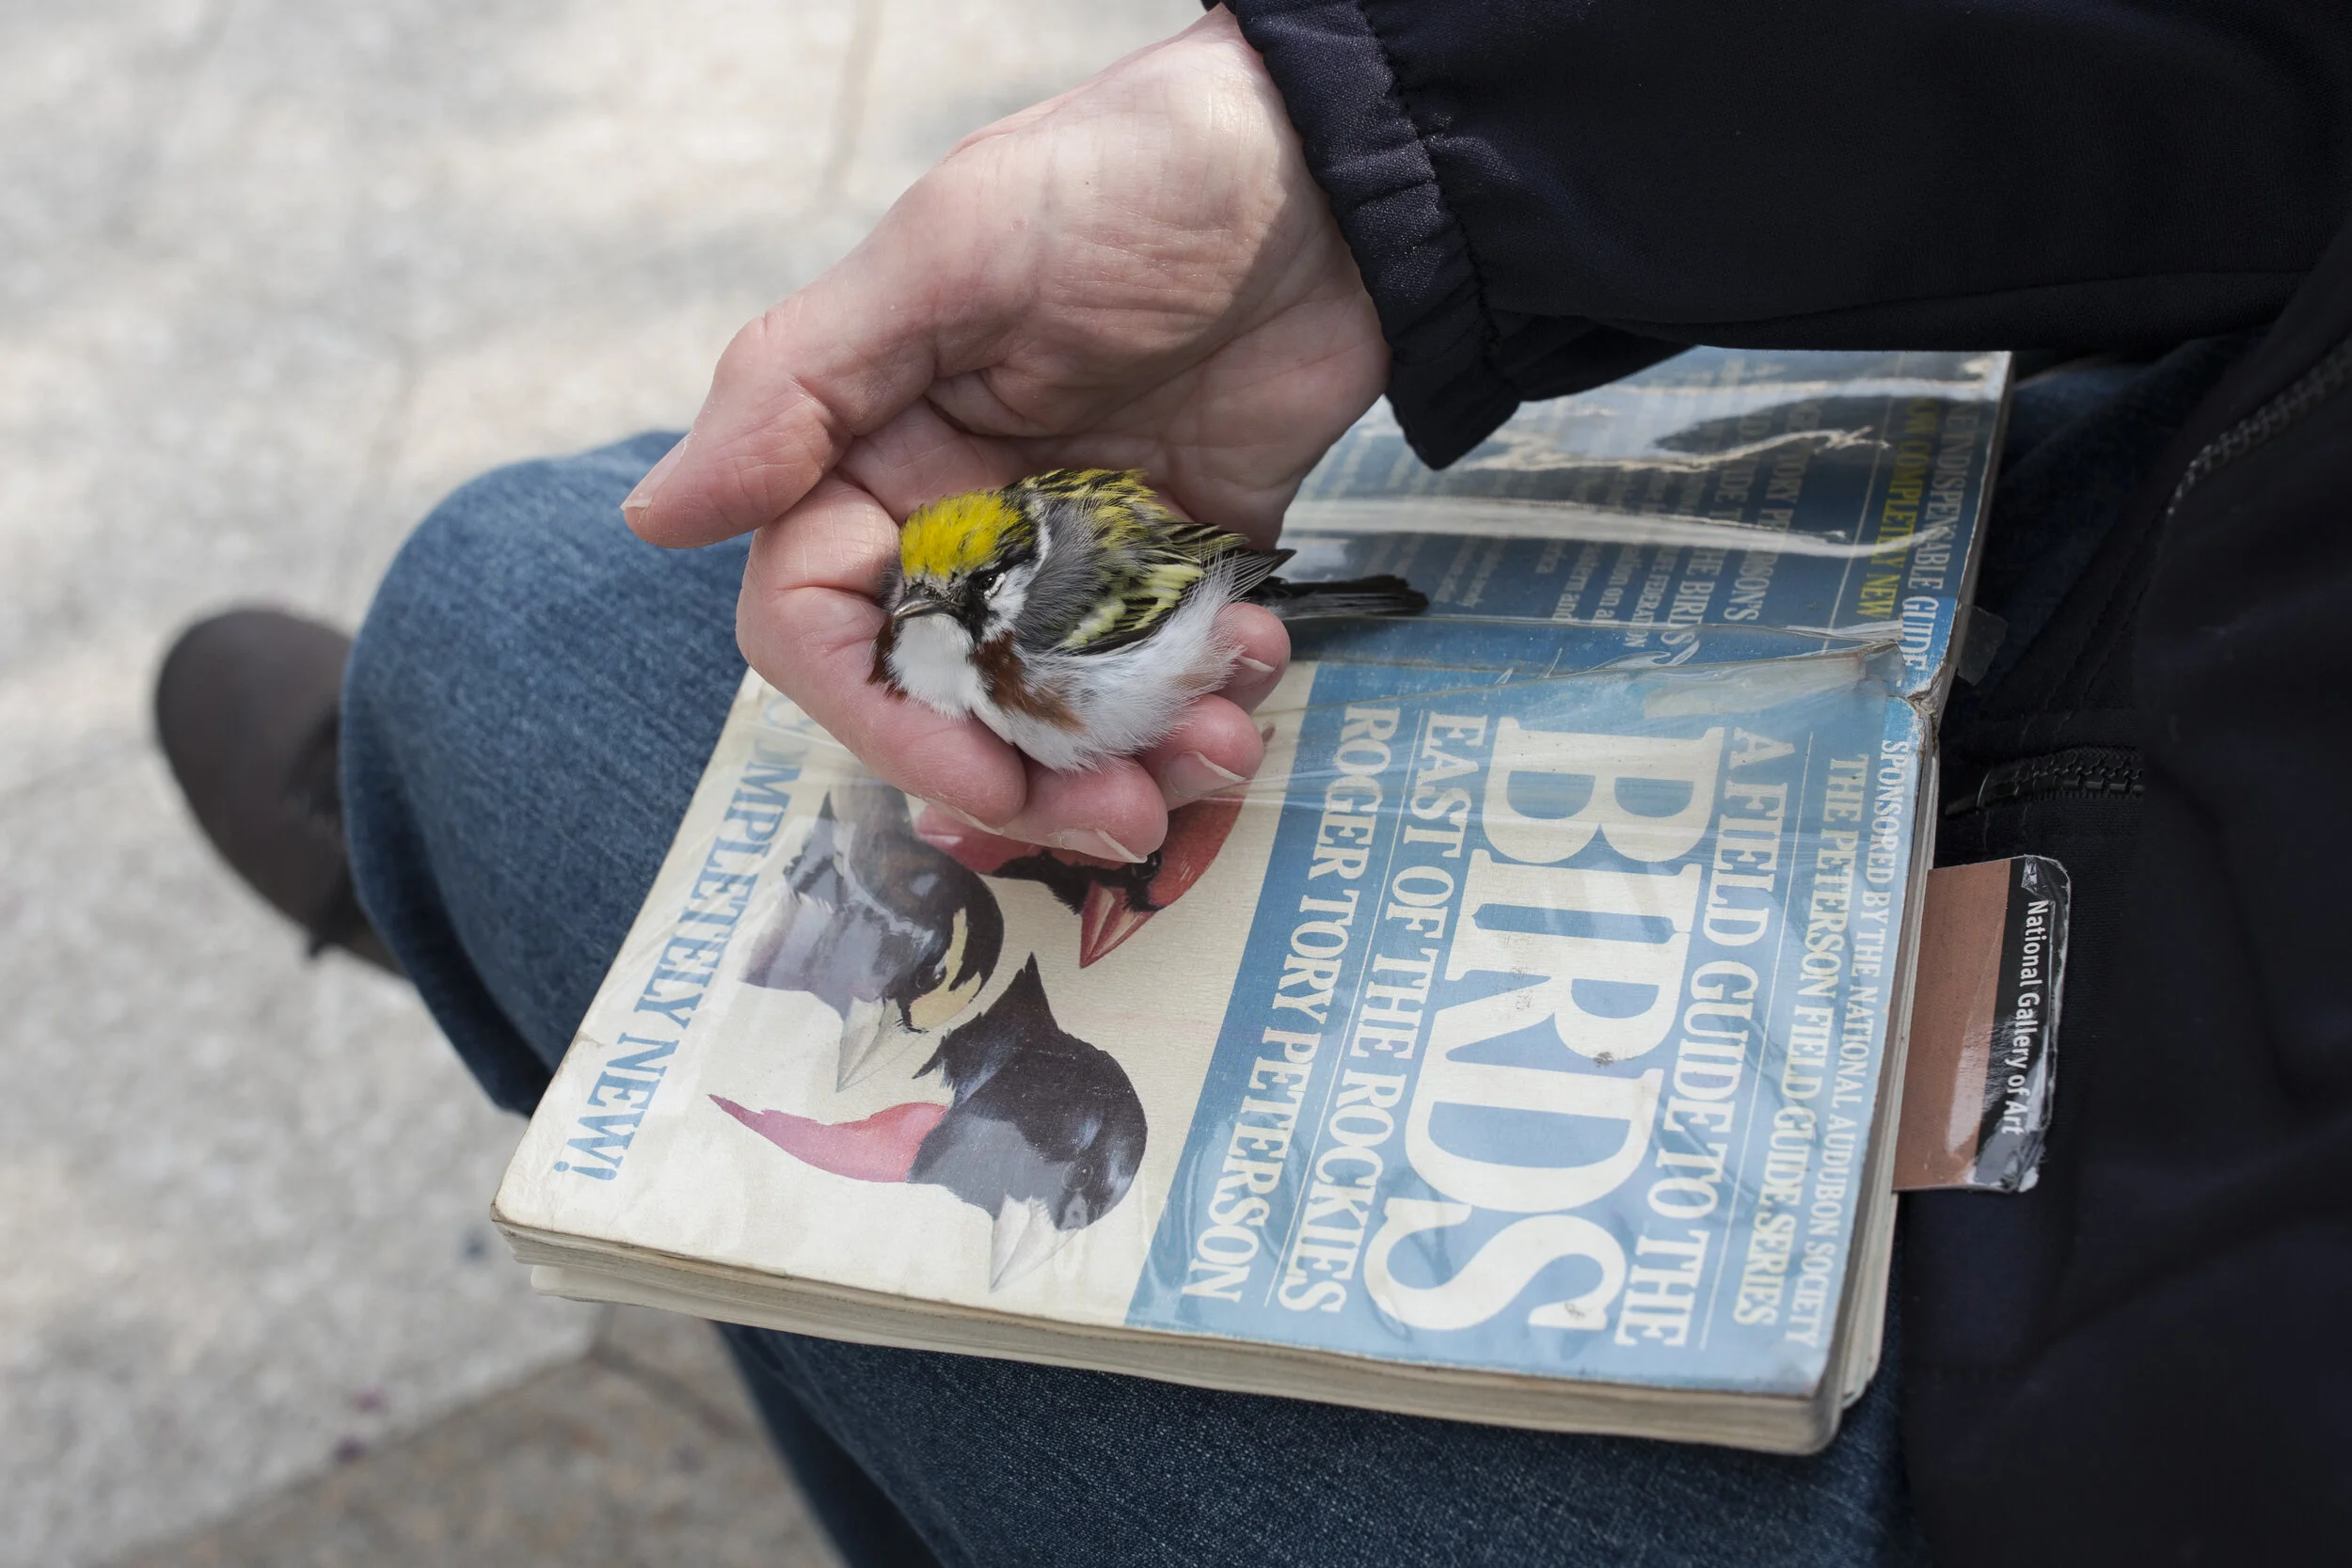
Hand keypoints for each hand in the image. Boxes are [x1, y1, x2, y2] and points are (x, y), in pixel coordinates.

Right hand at [621, 6, 1384, 856]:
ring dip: (1134, 757)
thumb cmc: (1129, 175)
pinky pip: (1174, 674)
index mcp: (874, 453)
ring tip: (1215, 753)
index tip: (979, 773)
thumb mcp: (951, 254)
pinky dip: (1213, 698)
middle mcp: (962, 517)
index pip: (824, 629)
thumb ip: (801, 385)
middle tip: (1119, 813)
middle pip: (951, 699)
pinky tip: (1256, 664)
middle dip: (1030, 772)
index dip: (886, 720)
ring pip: (1067, 708)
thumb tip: (656, 513)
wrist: (1332, 171)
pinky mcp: (1180, 561)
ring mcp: (1075, 548)